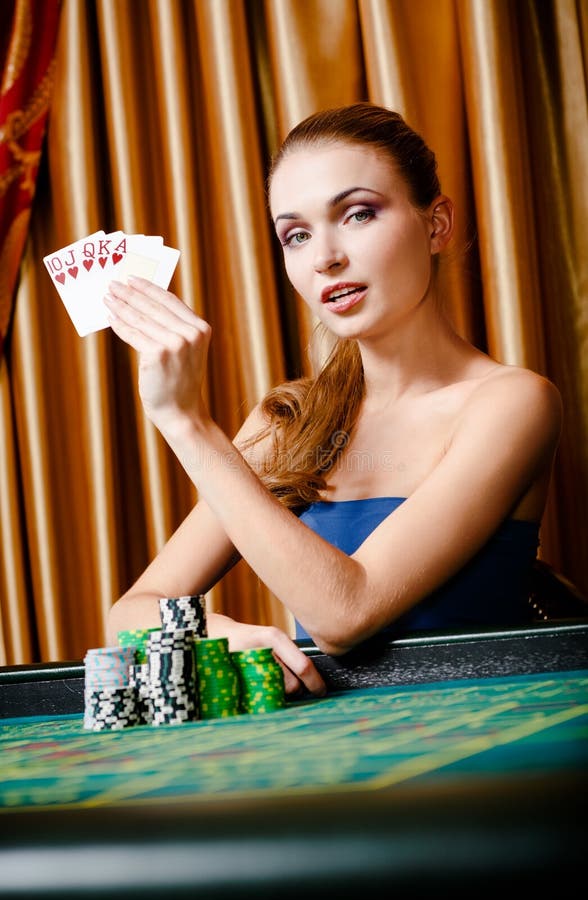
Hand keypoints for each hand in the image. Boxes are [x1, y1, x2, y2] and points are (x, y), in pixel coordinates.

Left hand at [104, 277, 210, 432]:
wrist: (181, 412)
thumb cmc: (180, 382)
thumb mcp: (186, 351)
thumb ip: (174, 328)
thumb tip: (143, 303)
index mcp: (200, 329)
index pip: (170, 300)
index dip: (149, 288)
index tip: (133, 279)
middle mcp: (190, 333)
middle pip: (153, 306)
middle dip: (130, 293)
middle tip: (113, 284)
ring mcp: (175, 343)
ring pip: (141, 318)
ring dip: (121, 306)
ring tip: (108, 298)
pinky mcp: (158, 354)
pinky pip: (133, 334)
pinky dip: (120, 325)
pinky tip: (111, 318)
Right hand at [208, 615, 326, 697]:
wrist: (217, 635)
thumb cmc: (252, 641)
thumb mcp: (272, 641)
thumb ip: (290, 657)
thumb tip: (315, 681)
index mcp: (275, 637)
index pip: (303, 666)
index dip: (316, 683)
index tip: (322, 691)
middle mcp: (262, 647)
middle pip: (292, 685)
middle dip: (296, 690)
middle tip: (289, 685)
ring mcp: (247, 662)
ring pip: (276, 692)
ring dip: (278, 694)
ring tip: (268, 682)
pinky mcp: (236, 674)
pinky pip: (258, 696)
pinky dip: (262, 698)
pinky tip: (256, 688)